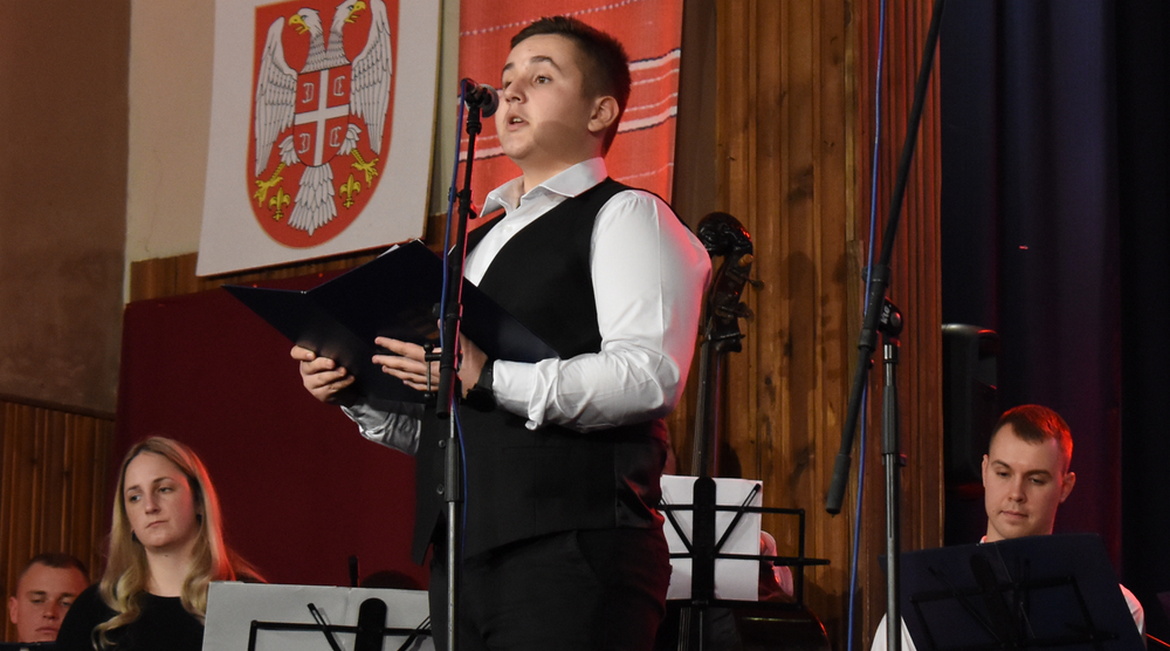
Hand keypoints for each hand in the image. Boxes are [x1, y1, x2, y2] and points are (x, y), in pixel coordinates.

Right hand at [290, 345, 354, 402]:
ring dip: (334, 374)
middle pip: (309, 366)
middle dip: (322, 364)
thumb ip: (332, 349)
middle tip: (333, 363)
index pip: (296, 353)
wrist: (347, 386)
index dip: (302, 353)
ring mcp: (312, 383)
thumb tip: (340, 345)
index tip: (313, 355)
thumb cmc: (339, 363)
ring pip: (321, 379)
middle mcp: (306, 370)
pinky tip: (350, 379)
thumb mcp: (334, 354)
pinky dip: (342, 383)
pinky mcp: (321, 394)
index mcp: (306, 356)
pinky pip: (330, 388)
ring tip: (344, 371)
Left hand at [372, 336, 486, 395]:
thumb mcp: (464, 344)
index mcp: (432, 358)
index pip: (406, 350)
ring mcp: (433, 381)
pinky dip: (410, 383)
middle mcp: (429, 371)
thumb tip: (439, 319)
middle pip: (403, 366)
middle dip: (387, 361)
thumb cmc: (475, 364)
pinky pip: (420, 386)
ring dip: (396, 372)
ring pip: (409, 377)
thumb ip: (450, 332)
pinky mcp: (438, 388)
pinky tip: (405, 382)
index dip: (391, 345)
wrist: (484, 383)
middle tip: (375, 359)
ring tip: (385, 369)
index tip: (379, 341)